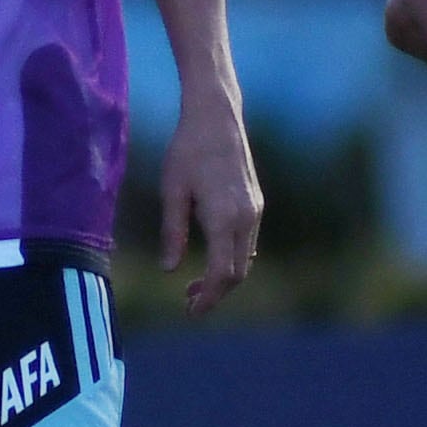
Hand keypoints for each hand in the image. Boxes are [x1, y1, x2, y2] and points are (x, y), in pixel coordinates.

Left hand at [159, 91, 264, 315]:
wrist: (216, 115)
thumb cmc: (187, 150)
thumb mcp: (172, 191)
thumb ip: (173, 232)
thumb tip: (170, 270)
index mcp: (224, 218)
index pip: (222, 274)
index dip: (208, 298)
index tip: (190, 311)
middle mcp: (246, 218)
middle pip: (238, 273)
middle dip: (215, 293)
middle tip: (188, 302)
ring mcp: (255, 210)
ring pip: (245, 259)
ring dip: (224, 277)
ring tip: (195, 285)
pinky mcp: (256, 202)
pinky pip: (247, 242)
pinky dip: (232, 259)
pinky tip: (211, 258)